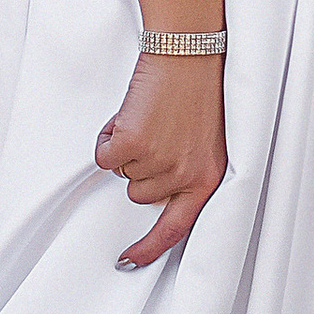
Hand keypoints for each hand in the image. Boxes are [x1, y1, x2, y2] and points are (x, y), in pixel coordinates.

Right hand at [95, 51, 226, 266]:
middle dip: (141, 166)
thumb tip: (151, 193)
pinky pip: (105, 157)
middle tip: (156, 131)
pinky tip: (127, 117)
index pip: (177, 228)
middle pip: (140, 193)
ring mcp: (158, 161)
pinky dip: (108, 138)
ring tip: (146, 119)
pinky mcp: (132, 144)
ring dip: (127, 149)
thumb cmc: (197, 91)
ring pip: (123, 173)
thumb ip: (185, 171)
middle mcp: (184, 175)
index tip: (128, 261)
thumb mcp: (205, 141)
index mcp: (208, 178)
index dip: (150, 248)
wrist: (187, 52)